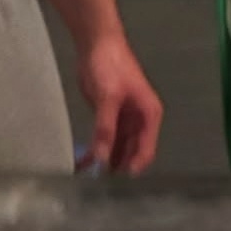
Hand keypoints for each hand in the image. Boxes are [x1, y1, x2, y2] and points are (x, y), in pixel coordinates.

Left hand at [76, 32, 162, 174]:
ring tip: (89, 181)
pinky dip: (95, 149)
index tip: (118, 184)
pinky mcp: (107, 115)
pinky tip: (82, 163)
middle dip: (118, 169)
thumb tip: (100, 158)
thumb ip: (105, 128)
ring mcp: (122, 118)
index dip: (134, 167)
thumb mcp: (108, 97)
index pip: (146, 150)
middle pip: (131, 152)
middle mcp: (139, 120)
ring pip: (116, 148)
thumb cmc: (110, 65)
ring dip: (105, 161)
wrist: (95, 41)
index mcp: (148, 115)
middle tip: (101, 189)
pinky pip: (103, 138)